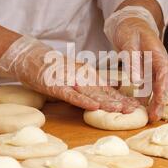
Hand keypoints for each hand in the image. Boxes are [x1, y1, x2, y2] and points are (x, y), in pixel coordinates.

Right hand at [0, 36, 139, 112]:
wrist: (30, 56)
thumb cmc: (51, 68)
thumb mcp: (74, 75)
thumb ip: (88, 84)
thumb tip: (104, 93)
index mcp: (87, 77)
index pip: (108, 90)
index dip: (122, 98)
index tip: (136, 106)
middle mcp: (82, 78)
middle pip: (104, 92)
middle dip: (120, 102)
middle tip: (136, 111)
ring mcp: (70, 81)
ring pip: (91, 93)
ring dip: (107, 102)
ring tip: (122, 110)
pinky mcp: (57, 86)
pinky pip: (71, 95)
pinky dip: (82, 101)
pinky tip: (93, 106)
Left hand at [110, 17, 167, 121]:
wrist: (130, 23)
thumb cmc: (130, 29)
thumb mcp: (129, 41)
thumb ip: (133, 60)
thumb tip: (137, 81)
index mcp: (158, 54)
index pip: (164, 74)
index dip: (163, 89)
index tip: (162, 102)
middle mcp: (158, 63)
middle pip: (163, 84)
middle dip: (160, 101)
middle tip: (155, 117)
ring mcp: (153, 68)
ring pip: (156, 88)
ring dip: (154, 102)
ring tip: (151, 118)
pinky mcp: (145, 72)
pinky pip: (147, 86)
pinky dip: (145, 97)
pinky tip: (141, 108)